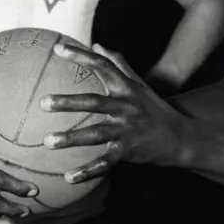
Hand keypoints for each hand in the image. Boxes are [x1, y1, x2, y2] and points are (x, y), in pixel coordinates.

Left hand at [39, 42, 189, 182]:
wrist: (180, 138)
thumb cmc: (154, 108)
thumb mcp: (139, 84)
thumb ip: (118, 64)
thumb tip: (97, 45)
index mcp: (125, 88)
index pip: (102, 67)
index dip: (81, 56)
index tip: (58, 49)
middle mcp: (125, 107)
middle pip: (94, 102)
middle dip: (68, 102)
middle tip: (43, 103)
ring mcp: (126, 130)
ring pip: (95, 134)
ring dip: (71, 138)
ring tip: (48, 141)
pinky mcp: (127, 151)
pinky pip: (104, 163)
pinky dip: (87, 171)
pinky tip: (68, 178)